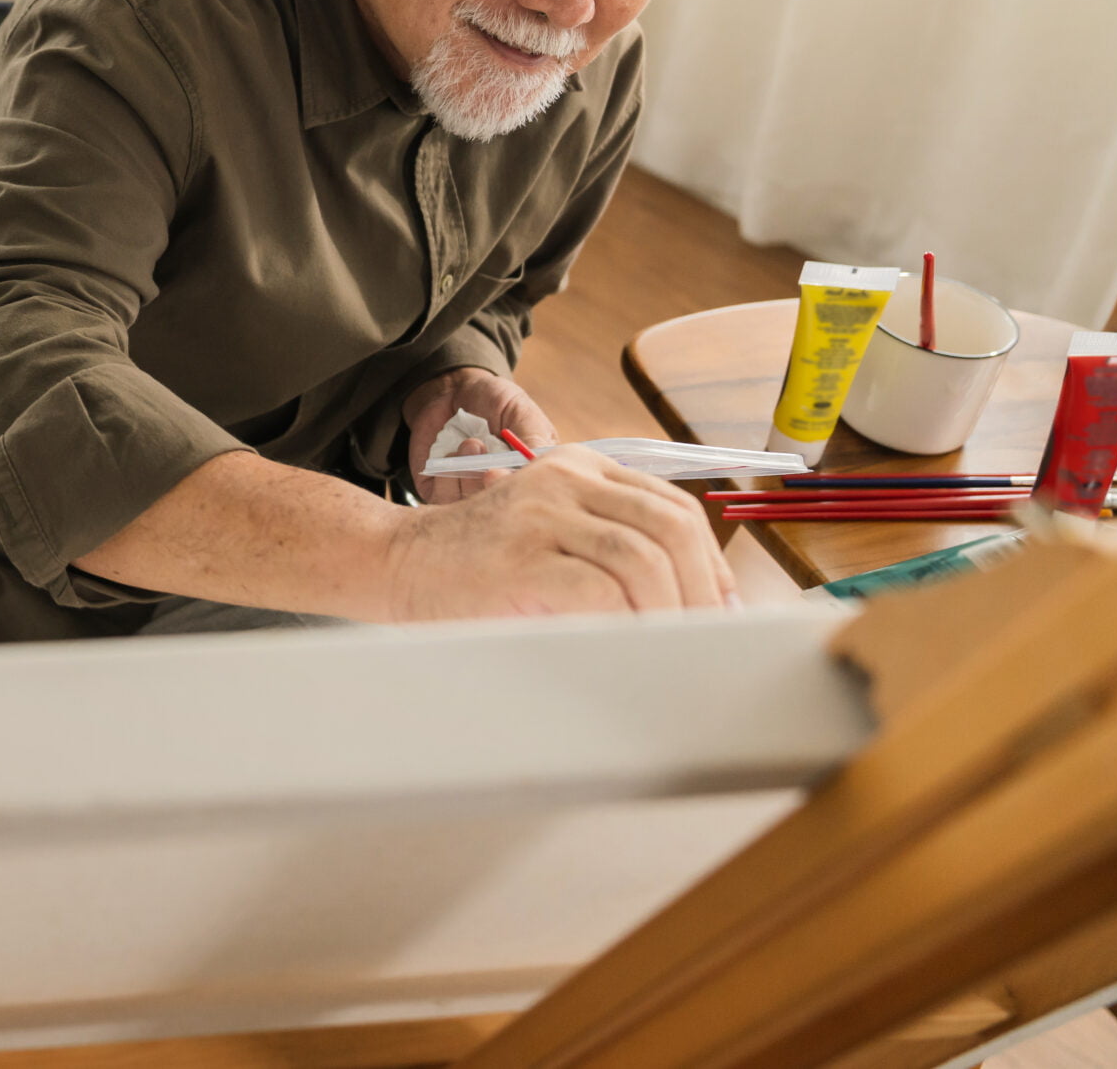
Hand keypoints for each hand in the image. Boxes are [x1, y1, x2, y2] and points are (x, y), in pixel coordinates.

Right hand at [379, 443, 735, 618]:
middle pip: (670, 527)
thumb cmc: (478, 564)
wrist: (395, 561)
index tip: (720, 611)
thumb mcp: (550, 533)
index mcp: (580, 468)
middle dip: (702, 590)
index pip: (673, 508)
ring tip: (671, 649)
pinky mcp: (520, 556)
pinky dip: (625, 624)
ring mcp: (541, 513)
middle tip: (706, 638)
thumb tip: (693, 604)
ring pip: (642, 558)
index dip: (711, 564)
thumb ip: (608, 548)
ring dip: (669, 612)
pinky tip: (624, 646)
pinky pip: (599, 590)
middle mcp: (565, 478)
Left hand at [404, 367, 557, 503]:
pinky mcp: (440, 493)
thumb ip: (532, 437)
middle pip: (499, 511)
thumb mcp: (520, 411)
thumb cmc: (493, 400)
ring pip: (470, 507)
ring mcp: (470, 494)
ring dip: (468, 476)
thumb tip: (542, 464)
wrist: (451, 389)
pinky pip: (441, 501)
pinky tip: (448, 455)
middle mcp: (500, 489)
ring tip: (471, 444)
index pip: (529, 498)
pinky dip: (444, 479)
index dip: (518, 493)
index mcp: (528, 475)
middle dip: (490, 488)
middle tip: (487, 468)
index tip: (505, 475)